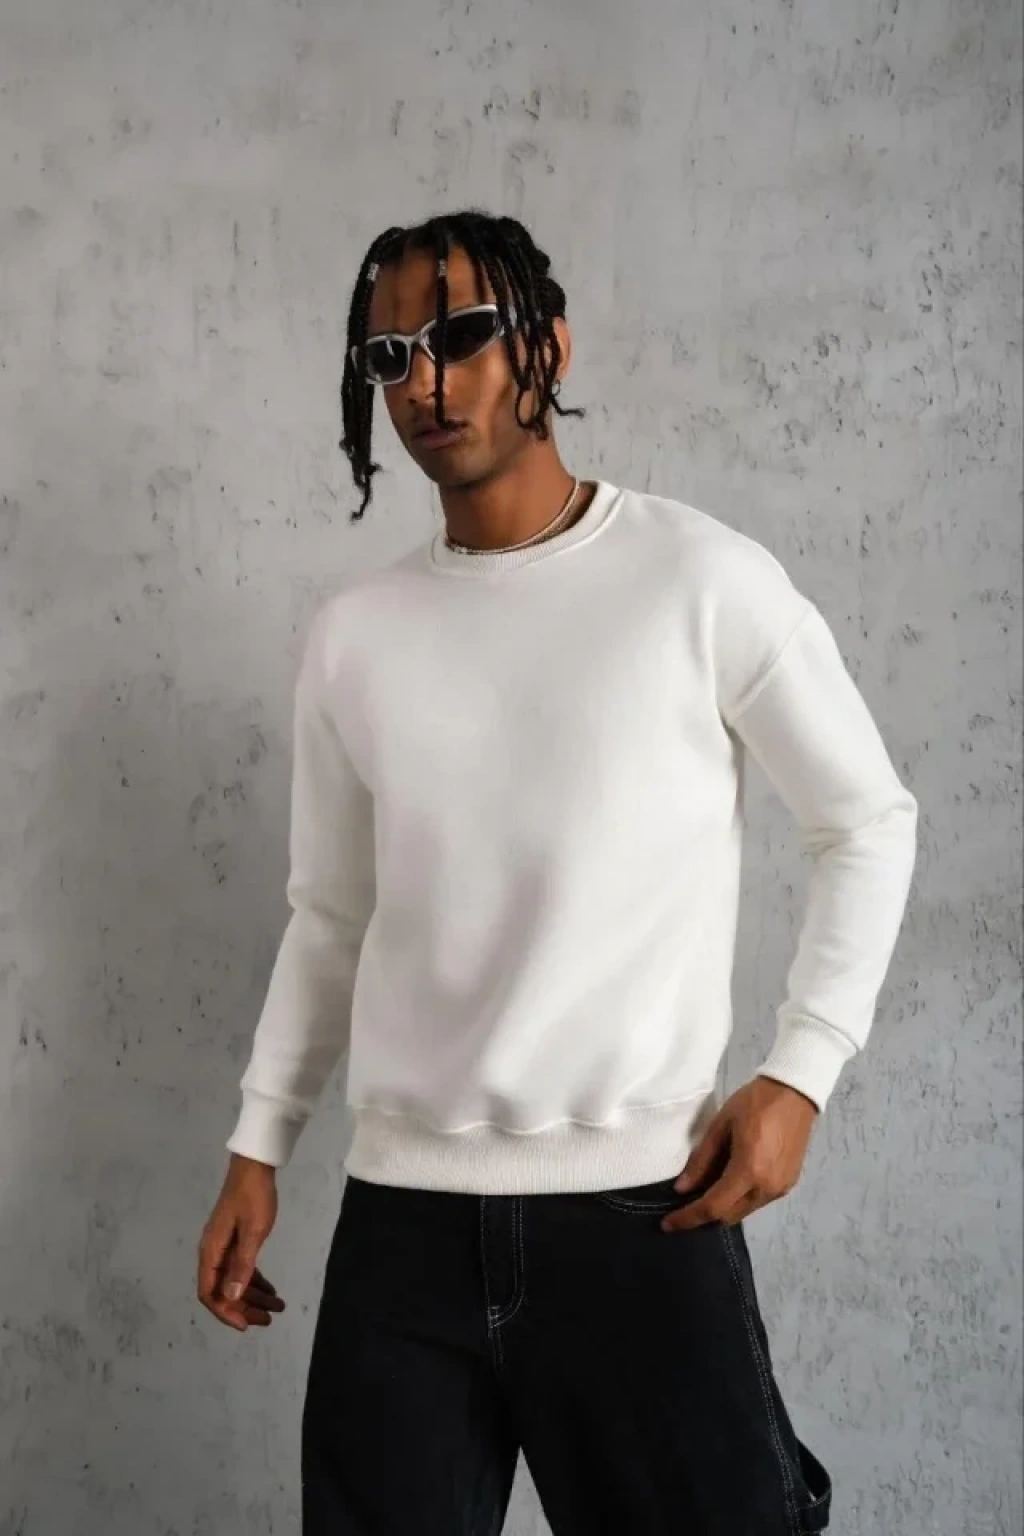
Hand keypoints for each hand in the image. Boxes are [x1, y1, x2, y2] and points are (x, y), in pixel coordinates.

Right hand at [197, 1154, 285, 1330]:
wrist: (254, 1166)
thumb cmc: (254, 1197)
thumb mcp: (253, 1232)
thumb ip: (242, 1265)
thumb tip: (231, 1297)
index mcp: (211, 1252)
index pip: (209, 1293)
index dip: (225, 1313)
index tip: (246, 1325)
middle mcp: (213, 1252)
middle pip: (223, 1290)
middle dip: (244, 1308)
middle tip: (269, 1319)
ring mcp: (223, 1246)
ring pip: (234, 1281)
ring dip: (253, 1296)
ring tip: (277, 1308)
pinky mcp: (235, 1239)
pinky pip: (241, 1268)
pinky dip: (255, 1280)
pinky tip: (272, 1289)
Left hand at [661, 1076, 818, 1231]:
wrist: (794, 1092)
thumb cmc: (754, 1103)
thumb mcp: (720, 1126)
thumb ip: (701, 1160)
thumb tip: (682, 1188)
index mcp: (749, 1172)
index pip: (712, 1207)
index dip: (688, 1218)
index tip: (668, 1224)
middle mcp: (767, 1188)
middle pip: (728, 1216)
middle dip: (703, 1216)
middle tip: (682, 1207)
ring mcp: (781, 1189)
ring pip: (743, 1211)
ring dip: (722, 1208)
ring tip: (704, 1192)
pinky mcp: (789, 1184)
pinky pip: (757, 1201)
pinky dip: (739, 1199)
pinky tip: (728, 1183)